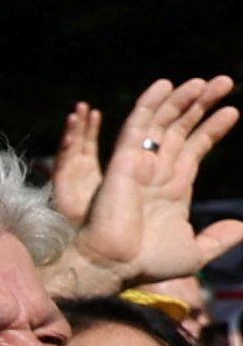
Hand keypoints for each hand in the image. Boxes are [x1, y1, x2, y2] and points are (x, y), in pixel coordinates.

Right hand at [64, 77, 242, 290]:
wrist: (115, 265)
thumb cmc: (148, 263)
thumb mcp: (195, 252)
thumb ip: (219, 239)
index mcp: (173, 189)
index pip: (195, 149)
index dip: (213, 129)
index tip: (233, 111)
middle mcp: (157, 171)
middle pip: (181, 128)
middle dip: (202, 105)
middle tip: (225, 81)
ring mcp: (140, 163)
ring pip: (162, 122)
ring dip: (182, 99)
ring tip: (205, 80)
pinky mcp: (123, 159)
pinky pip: (138, 125)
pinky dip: (151, 104)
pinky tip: (166, 85)